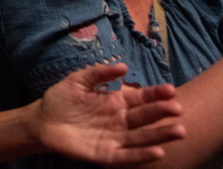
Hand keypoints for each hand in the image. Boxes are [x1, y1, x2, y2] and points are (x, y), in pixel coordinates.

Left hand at [36, 63, 184, 163]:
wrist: (42, 121)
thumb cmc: (62, 99)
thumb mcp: (78, 80)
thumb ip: (99, 73)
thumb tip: (124, 66)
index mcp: (116, 101)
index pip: (140, 97)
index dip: (155, 94)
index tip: (171, 90)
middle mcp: (120, 120)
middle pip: (145, 117)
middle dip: (162, 113)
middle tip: (178, 109)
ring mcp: (115, 137)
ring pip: (142, 137)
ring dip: (161, 135)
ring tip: (179, 130)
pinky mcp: (106, 154)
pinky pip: (127, 155)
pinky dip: (142, 154)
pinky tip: (158, 151)